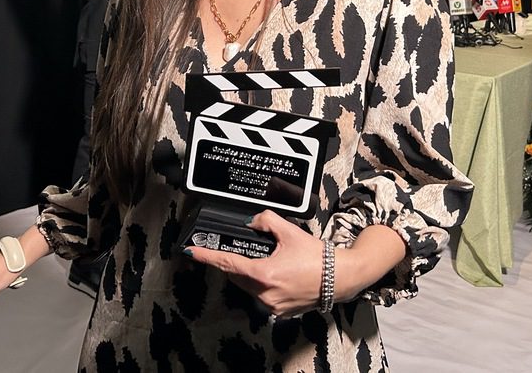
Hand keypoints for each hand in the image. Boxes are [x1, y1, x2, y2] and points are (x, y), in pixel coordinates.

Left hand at [184, 210, 323, 317]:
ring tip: (269, 261)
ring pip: (248, 286)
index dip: (207, 256)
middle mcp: (264, 293)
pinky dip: (263, 284)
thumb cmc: (317, 258)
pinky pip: (261, 295)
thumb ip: (266, 220)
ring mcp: (271, 305)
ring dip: (250, 273)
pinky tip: (277, 274)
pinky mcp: (279, 311)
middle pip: (237, 275)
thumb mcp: (290, 232)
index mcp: (263, 274)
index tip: (191, 252)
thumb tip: (251, 222)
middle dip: (235, 262)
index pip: (227, 263)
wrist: (339, 278)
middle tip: (242, 249)